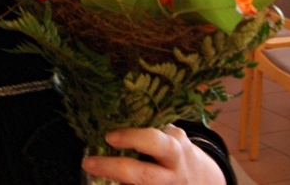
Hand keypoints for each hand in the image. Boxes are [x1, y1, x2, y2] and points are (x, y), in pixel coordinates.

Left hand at [81, 125, 226, 184]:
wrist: (201, 180)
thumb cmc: (174, 150)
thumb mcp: (169, 136)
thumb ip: (149, 127)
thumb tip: (109, 111)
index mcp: (174, 148)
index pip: (156, 143)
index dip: (133, 139)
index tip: (109, 137)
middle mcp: (172, 172)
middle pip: (144, 175)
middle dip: (114, 168)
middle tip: (88, 162)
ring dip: (115, 180)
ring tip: (93, 169)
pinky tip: (106, 179)